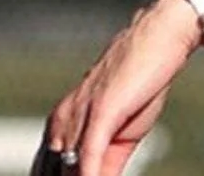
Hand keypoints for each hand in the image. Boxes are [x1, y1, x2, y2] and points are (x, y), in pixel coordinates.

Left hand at [33, 0, 202, 175]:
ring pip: (67, 170)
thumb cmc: (138, 86)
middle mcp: (61, 122)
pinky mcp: (99, 111)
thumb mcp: (119, 137)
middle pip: (51, 174)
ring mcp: (78, 116)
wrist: (157, 42)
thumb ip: (105, 166)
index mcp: (60, 127)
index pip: (46, 173)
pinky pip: (87, 155)